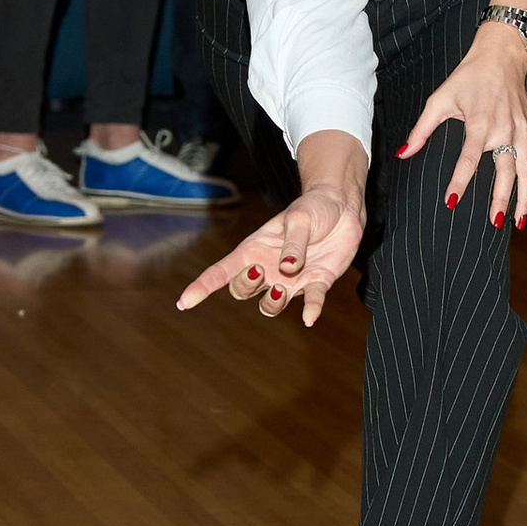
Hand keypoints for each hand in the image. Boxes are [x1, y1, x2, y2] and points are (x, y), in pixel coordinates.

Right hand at [177, 178, 366, 328]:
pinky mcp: (317, 283)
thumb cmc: (312, 207)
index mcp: (255, 249)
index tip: (184, 302)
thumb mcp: (299, 218)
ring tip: (284, 288)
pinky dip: (311, 310)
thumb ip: (293, 243)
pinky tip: (311, 318)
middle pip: (242, 290)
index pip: (222, 271)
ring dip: (272, 302)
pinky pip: (311, 301)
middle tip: (259, 271)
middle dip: (245, 286)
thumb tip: (287, 268)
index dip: (202, 286)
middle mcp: (269, 268)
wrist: (342, 208)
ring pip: (270, 305)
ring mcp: (291, 279)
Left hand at [399, 25, 526, 225]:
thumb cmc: (467, 78)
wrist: (501, 56)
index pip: (469, 159)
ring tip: (518, 221)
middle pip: (505, 172)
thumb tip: (403, 153)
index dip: (460, 182)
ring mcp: (521, 130)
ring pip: (526, 170)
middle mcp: (504, 129)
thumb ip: (421, 129)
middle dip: (500, 199)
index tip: (451, 202)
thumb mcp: (440, 99)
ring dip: (524, 197)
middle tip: (493, 223)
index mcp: (480, 123)